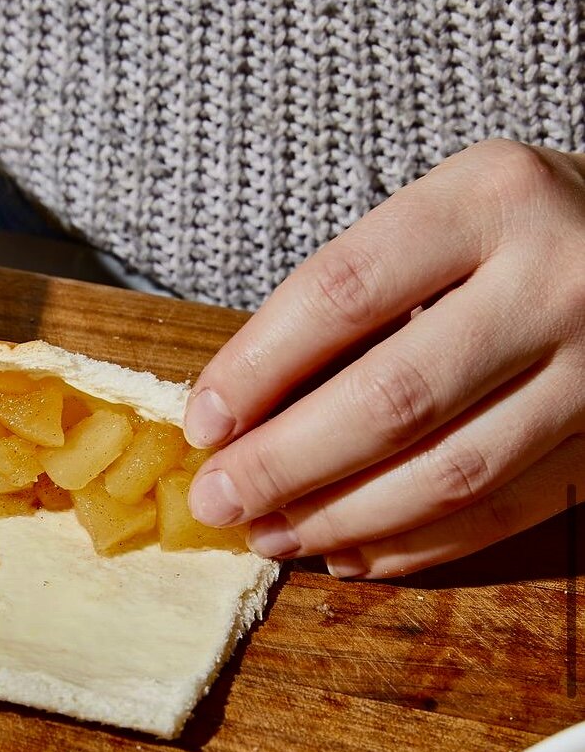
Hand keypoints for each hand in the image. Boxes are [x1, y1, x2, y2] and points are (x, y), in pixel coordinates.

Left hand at [183, 139, 584, 577]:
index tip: (201, 425)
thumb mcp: (437, 221)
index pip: (341, 293)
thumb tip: (235, 418)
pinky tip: (351, 551)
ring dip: (342, 520)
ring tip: (271, 537)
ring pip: (451, 474)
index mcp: (488, 199)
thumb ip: (349, 302)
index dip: (256, 370)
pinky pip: (505, 511)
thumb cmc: (511, 233)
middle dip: (285, 466)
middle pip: (393, 399)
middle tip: (218, 503)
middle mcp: (555, 279)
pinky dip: (416, 543)